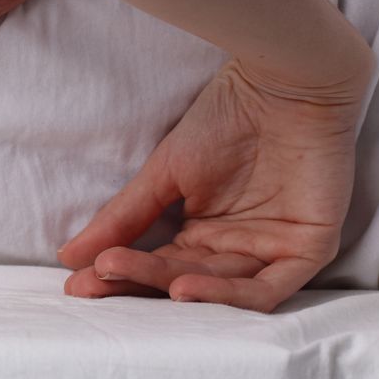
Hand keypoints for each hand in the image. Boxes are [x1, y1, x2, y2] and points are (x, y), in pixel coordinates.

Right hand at [58, 59, 366, 311]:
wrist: (280, 83)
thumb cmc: (225, 118)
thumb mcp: (164, 171)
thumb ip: (124, 216)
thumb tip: (70, 254)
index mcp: (205, 231)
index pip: (158, 263)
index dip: (118, 274)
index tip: (74, 280)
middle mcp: (237, 247)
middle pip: (183, 278)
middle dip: (135, 283)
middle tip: (90, 284)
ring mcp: (274, 250)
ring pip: (219, 288)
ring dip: (170, 287)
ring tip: (121, 274)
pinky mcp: (307, 249)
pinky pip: (268, 289)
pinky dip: (226, 295)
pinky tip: (182, 287)